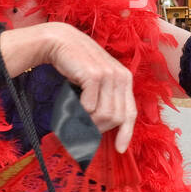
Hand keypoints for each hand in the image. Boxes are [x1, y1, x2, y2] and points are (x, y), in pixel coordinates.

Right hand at [46, 24, 136, 152]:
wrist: (60, 42)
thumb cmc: (77, 64)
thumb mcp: (97, 80)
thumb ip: (105, 98)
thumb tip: (104, 126)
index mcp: (125, 78)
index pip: (130, 112)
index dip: (126, 133)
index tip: (120, 149)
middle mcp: (121, 76)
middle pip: (116, 118)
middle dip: (99, 129)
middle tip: (83, 130)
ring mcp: (109, 75)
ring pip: (104, 115)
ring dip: (88, 121)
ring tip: (75, 116)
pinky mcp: (94, 76)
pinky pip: (90, 107)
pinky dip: (80, 111)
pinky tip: (72, 103)